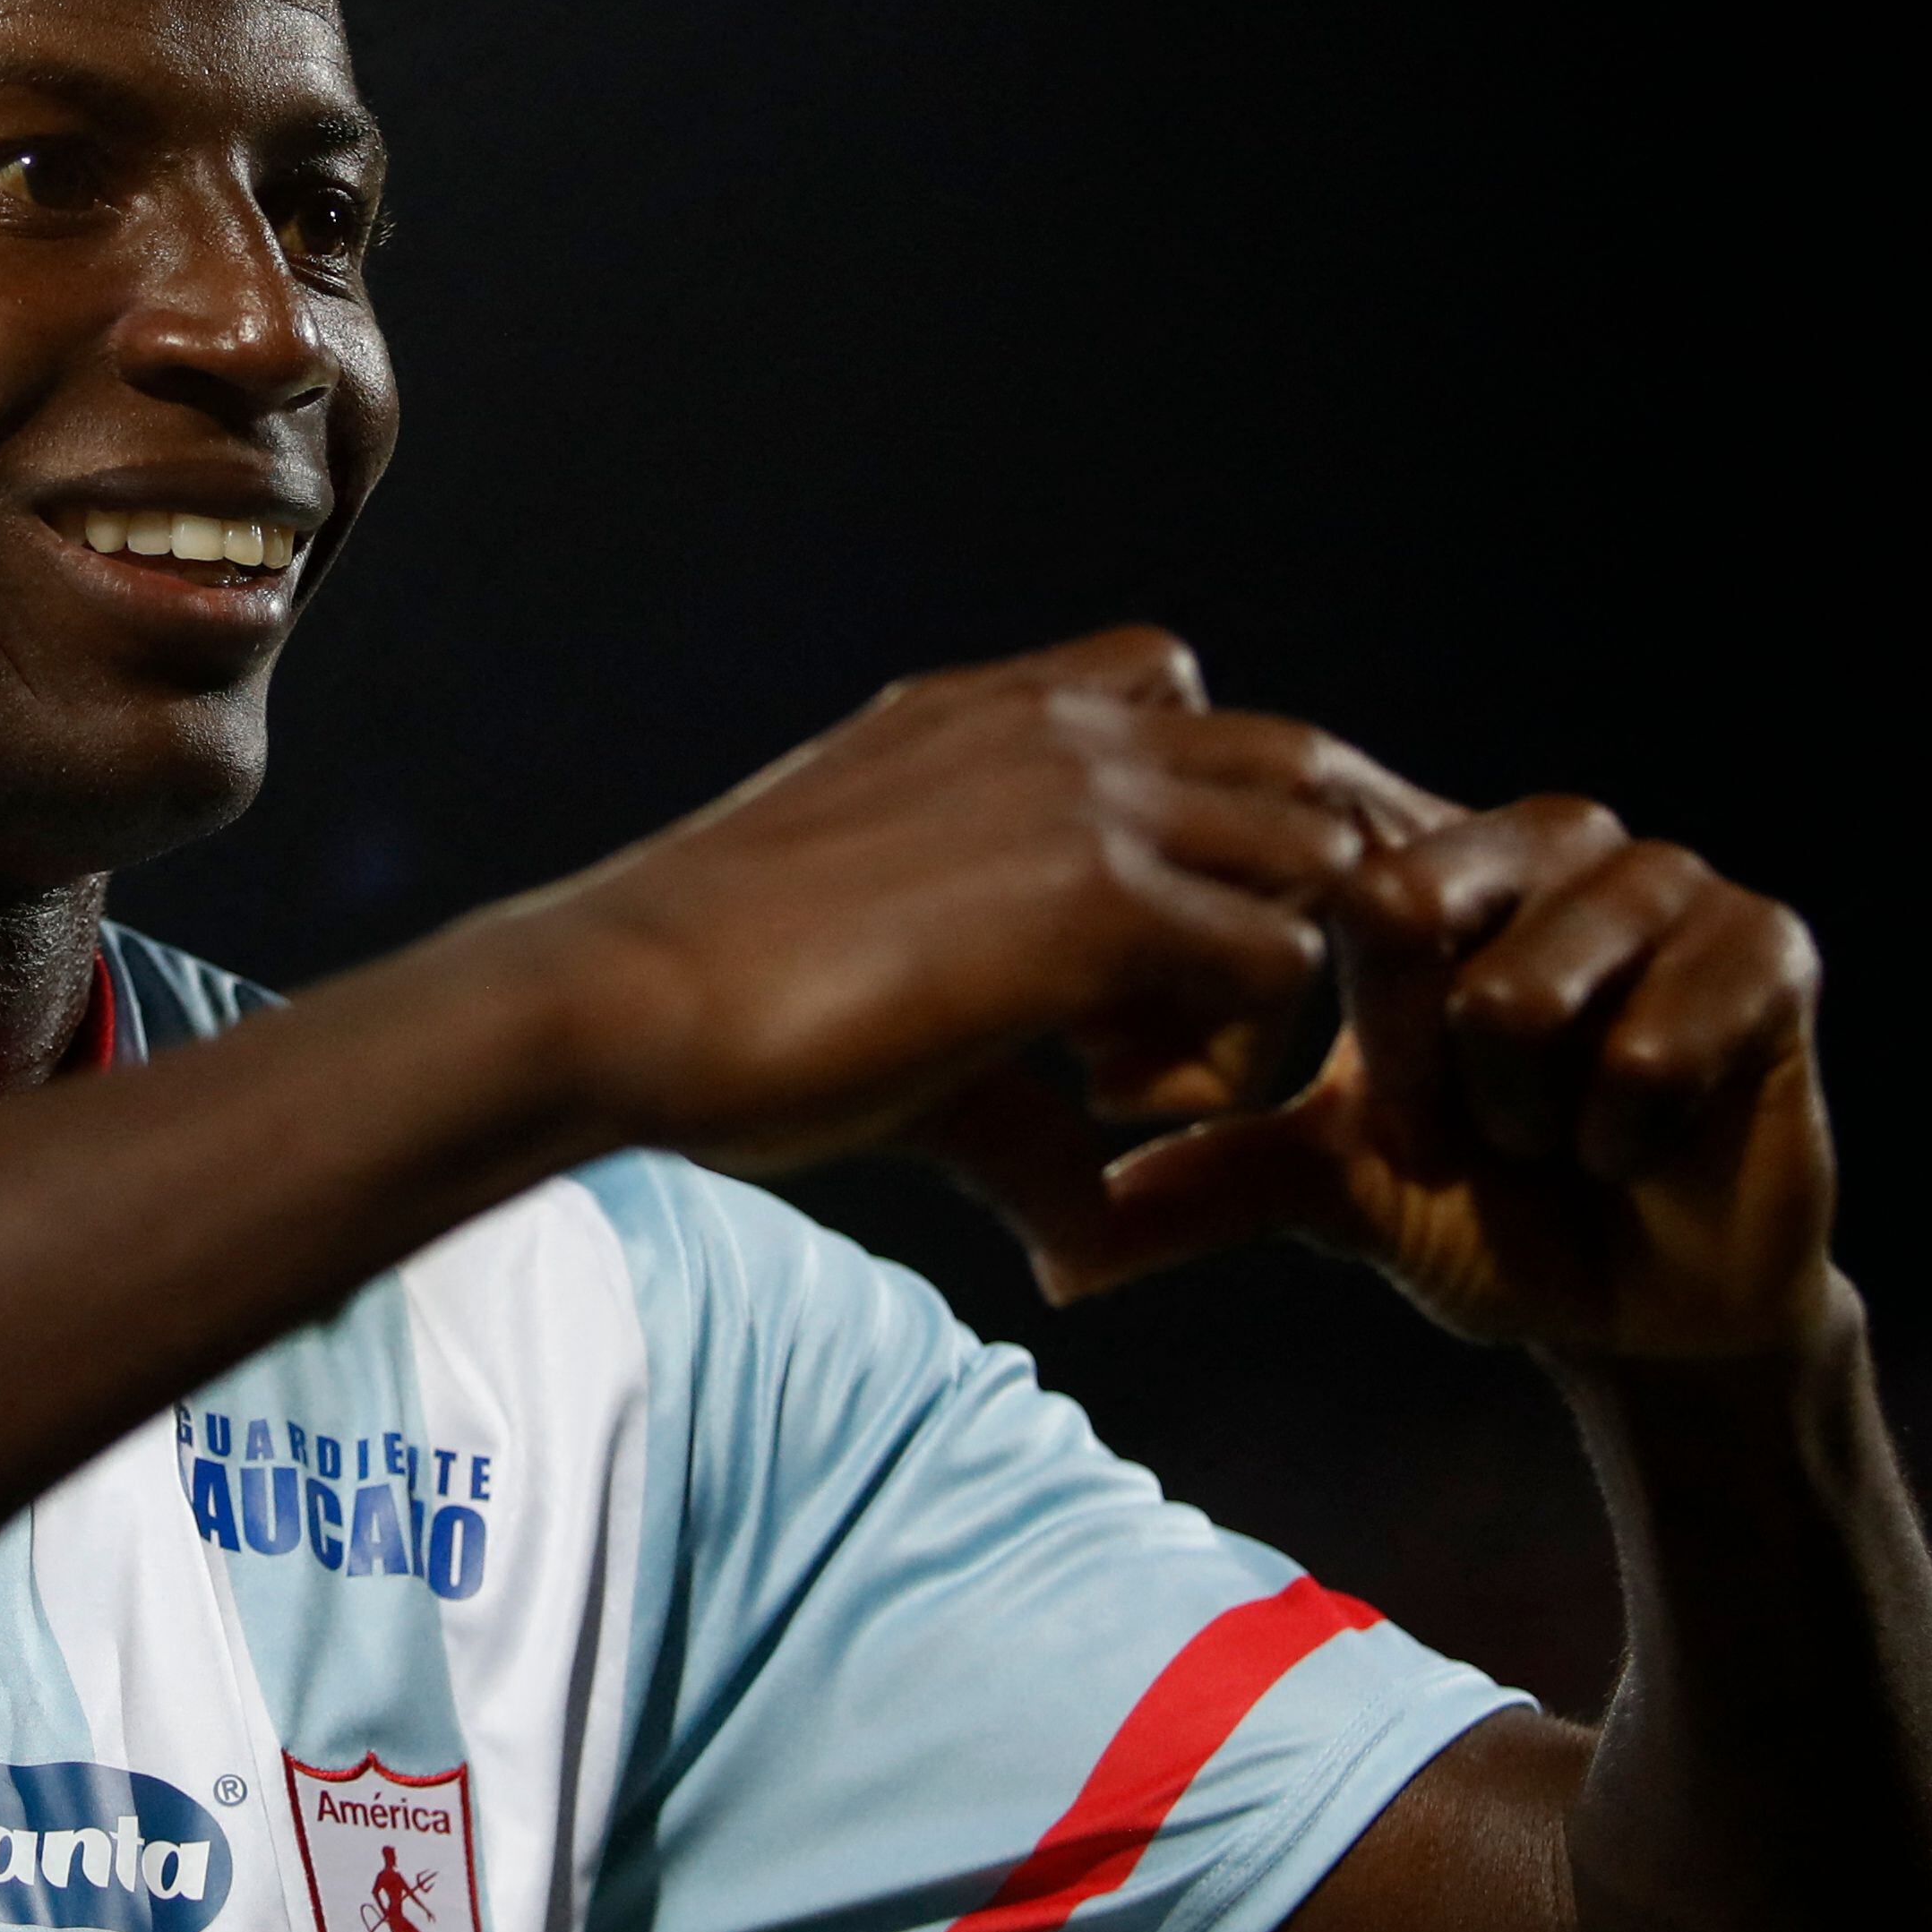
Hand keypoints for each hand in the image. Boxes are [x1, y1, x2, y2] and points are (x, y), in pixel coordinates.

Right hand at [504, 628, 1439, 1175]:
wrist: (618, 996)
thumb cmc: (706, 1007)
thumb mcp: (883, 1006)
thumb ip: (1014, 1104)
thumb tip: (1083, 1235)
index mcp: (987, 715)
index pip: (1183, 696)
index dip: (1206, 830)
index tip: (1137, 965)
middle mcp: (1055, 727)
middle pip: (1293, 765)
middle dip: (1281, 901)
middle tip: (1180, 1031)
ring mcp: (1088, 798)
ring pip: (1313, 857)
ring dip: (1263, 980)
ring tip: (1129, 1077)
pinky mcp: (1099, 898)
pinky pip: (1279, 961)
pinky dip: (1227, 1055)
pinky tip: (1102, 1104)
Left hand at [1073, 799, 1841, 1359]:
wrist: (1644, 1308)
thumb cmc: (1481, 1215)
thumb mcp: (1328, 1188)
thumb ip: (1204, 1180)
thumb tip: (1057, 1249)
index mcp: (1429, 859)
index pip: (1313, 877)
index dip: (1315, 1023)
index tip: (1370, 1119)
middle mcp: (1542, 837)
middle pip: (1398, 912)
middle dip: (1411, 1077)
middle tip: (1462, 1138)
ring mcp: (1663, 877)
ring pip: (1519, 994)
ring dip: (1518, 1117)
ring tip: (1553, 1137)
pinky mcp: (1769, 942)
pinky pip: (1646, 1050)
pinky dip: (1617, 1138)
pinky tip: (1637, 1146)